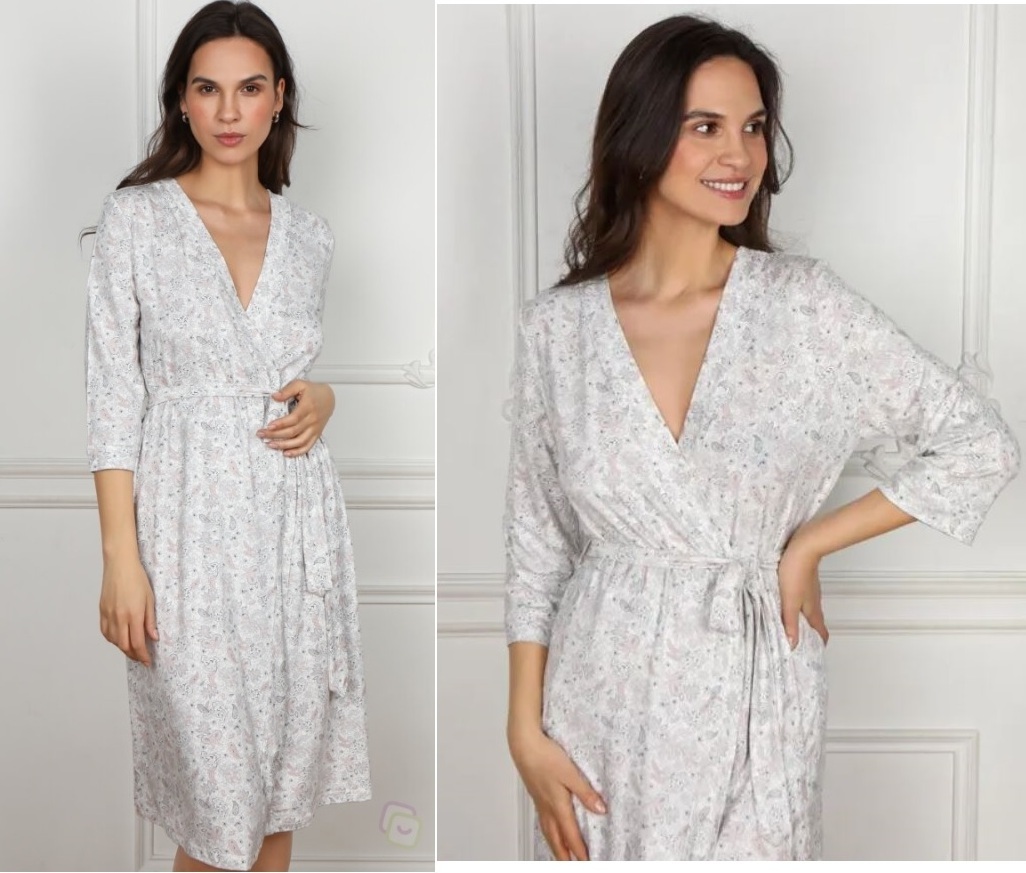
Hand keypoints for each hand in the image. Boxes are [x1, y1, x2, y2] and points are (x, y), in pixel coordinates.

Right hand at [99, 555, 157, 665]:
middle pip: (124, 645)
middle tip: (141, 659)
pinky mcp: (102, 611)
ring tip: (133, 650)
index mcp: (133, 614)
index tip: (148, 661)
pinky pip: (105, 632)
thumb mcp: (150, 599)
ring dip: (123, 648)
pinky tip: (120, 639)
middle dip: (134, 655)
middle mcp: (118, 617)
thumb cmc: (137, 579)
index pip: (137, 643)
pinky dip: (112, 639)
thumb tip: (154, 638)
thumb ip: (150, 620)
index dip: (142, 655)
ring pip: (114, 640)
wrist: (120, 565)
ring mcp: (108, 615)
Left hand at [257, 380, 335, 457]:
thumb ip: (287, 390)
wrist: (329, 398)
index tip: (268, 426)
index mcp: (308, 407)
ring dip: (284, 445)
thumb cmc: (313, 391)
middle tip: (261, 435)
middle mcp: (312, 420)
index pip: (294, 418)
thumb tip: (274, 397)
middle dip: (275, 435)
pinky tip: (286, 453)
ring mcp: (315, 429)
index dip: (281, 424)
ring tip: (270, 444)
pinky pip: (308, 446)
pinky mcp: (316, 434)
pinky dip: (297, 452)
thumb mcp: (300, 384)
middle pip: (293, 431)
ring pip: (299, 441)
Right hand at [508, 725, 605, 860]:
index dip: (579, 851)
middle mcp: (547, 808)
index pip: (571, 835)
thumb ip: (586, 793)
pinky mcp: (536, 794)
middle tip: (572, 866)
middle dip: (564, 856)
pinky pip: (543, 821)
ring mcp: (540, 802)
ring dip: (556, 846)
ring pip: (548, 832)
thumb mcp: (571, 773)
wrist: (524, 745)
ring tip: (561, 855)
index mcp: (557, 805)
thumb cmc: (545, 756)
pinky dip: (549, 832)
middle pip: (556, 839)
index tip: (587, 862)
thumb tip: (601, 810)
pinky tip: (551, 828)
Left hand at [778, 531, 828, 648]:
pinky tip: (788, 601)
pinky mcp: (805, 579)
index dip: (818, 644)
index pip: (821, 632)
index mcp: (812, 610)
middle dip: (810, 633)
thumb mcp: (789, 601)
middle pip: (816, 622)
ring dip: (804, 619)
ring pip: (810, 609)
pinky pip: (805, 597)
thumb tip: (792, 644)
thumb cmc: (796, 572)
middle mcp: (814, 601)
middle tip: (800, 642)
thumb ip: (789, 623)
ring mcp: (811, 590)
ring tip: (793, 624)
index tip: (812, 653)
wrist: (804, 546)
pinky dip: (799, 604)